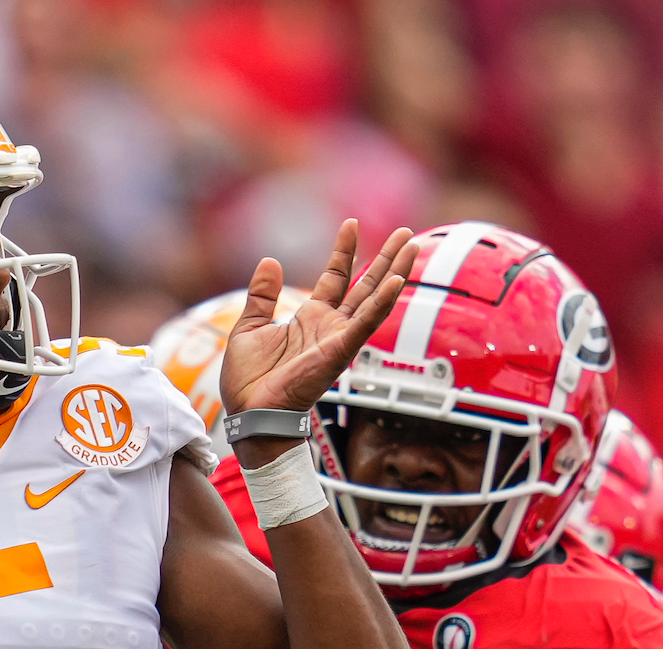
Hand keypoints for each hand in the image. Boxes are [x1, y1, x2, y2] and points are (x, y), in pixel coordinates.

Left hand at [218, 220, 417, 417]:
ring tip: (412, 245)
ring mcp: (338, 338)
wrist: (249, 411)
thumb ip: (262, 295)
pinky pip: (365, 323)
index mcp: (310, 318)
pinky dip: (382, 302)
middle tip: (405, 232)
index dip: (344, 251)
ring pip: (374, 299)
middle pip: (365, 284)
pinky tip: (398, 280)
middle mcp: (330, 326)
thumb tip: (269, 260)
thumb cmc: (250, 380)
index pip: (335, 277)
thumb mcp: (249, 327)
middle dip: (386, 258)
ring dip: (395, 272)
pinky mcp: (340, 351)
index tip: (351, 223)